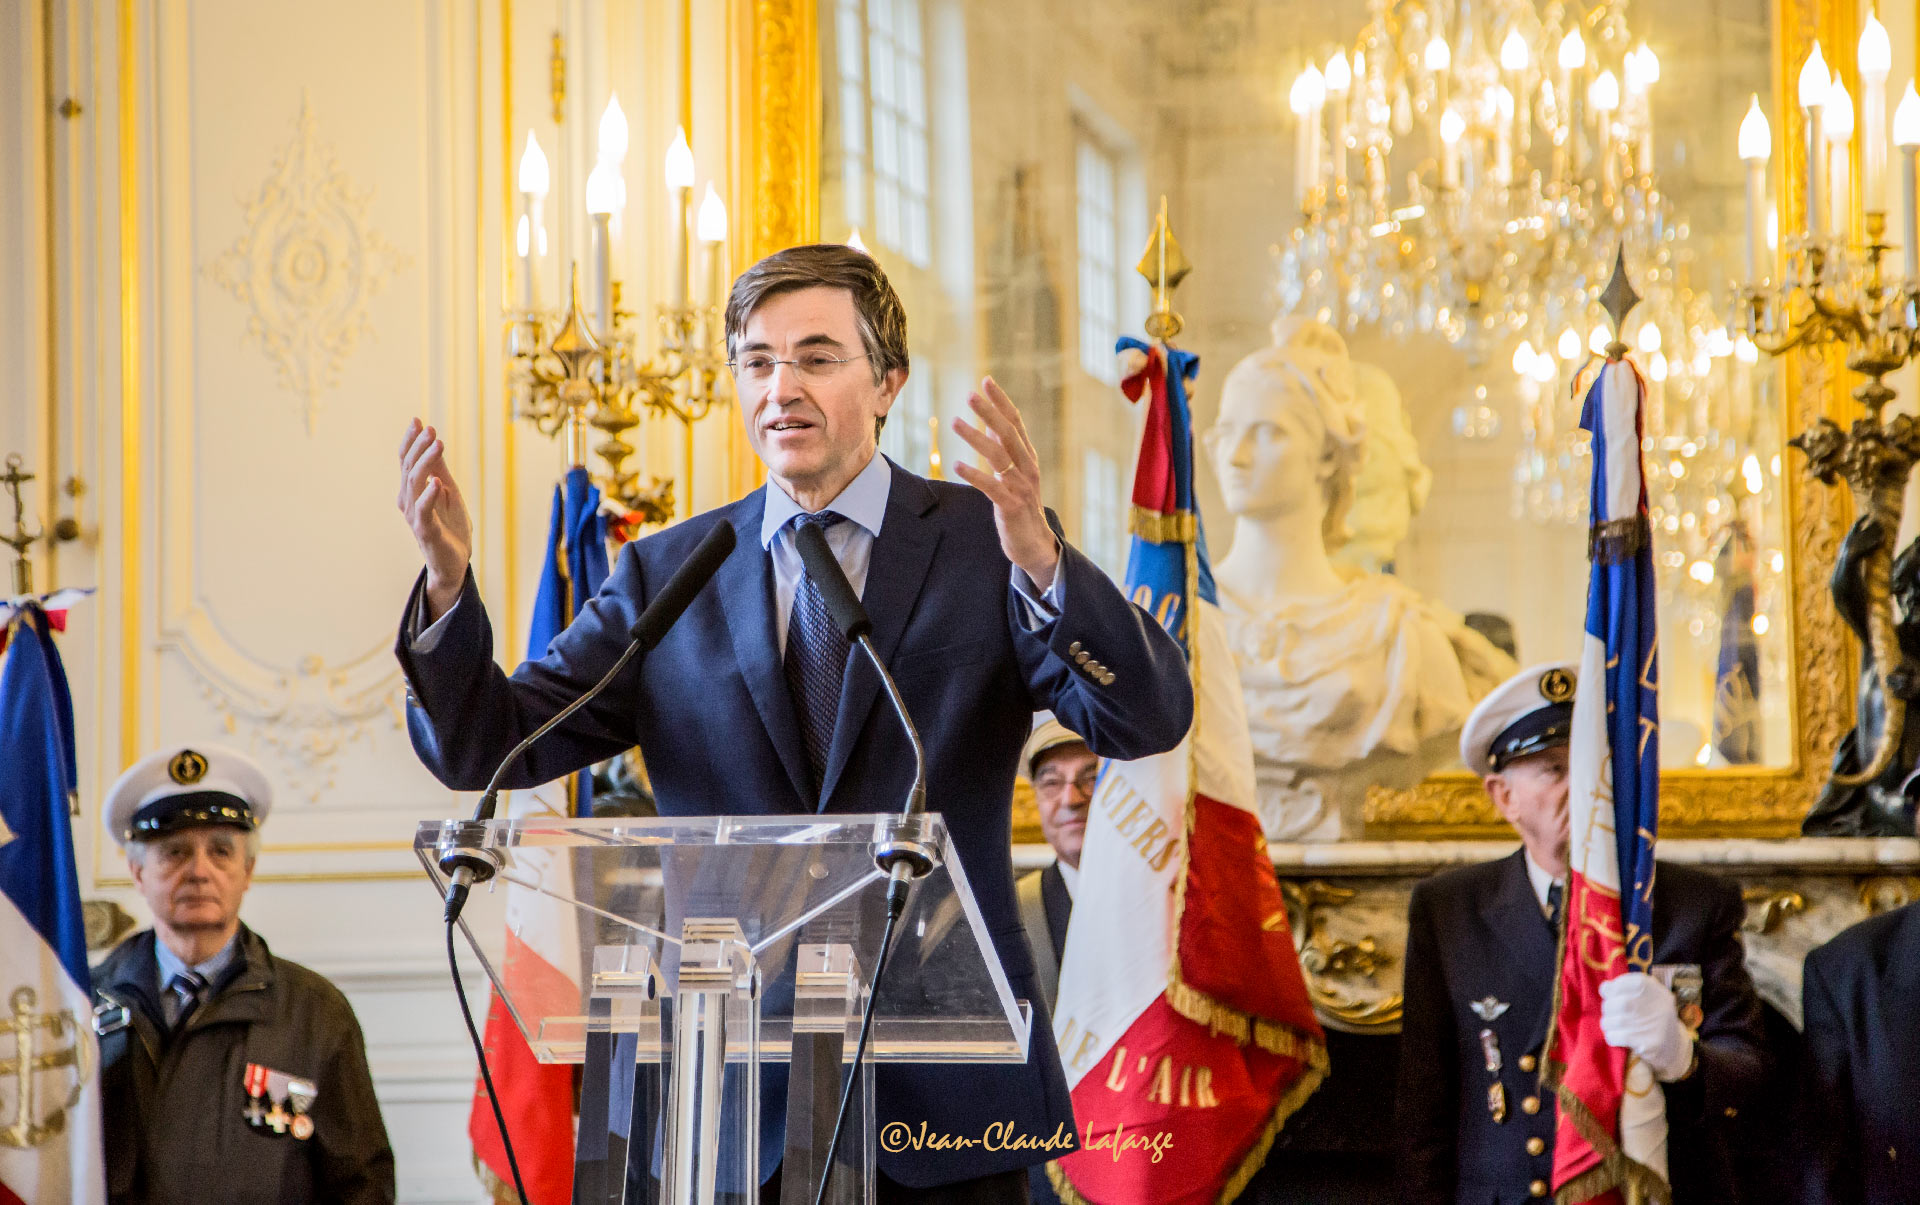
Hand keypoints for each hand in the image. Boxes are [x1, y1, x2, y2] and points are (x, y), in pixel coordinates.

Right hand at [397, 419, 472, 620]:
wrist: (454, 561)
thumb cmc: (450, 526)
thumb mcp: (448, 492)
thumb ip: (439, 470)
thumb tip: (434, 442)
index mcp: (412, 491)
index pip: (406, 461)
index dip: (411, 441)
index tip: (417, 420)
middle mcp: (408, 501)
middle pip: (409, 468)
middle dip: (419, 446)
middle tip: (431, 429)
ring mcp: (415, 516)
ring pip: (415, 484)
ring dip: (426, 462)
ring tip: (438, 444)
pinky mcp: (426, 531)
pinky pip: (424, 510)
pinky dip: (429, 495)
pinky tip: (437, 482)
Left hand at [951, 377, 1059, 589]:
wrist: (1034, 543)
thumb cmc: (1020, 504)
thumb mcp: (1014, 472)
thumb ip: (1004, 448)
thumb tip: (991, 421)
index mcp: (1027, 457)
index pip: (1015, 422)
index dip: (1001, 401)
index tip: (986, 381)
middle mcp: (1027, 467)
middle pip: (1008, 434)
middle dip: (989, 412)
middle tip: (970, 395)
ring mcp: (1020, 486)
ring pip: (999, 456)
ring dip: (976, 438)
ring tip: (955, 422)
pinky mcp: (1011, 506)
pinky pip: (992, 487)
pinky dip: (975, 475)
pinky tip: (957, 465)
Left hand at [1597, 972, 1693, 1081]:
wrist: (1673, 1046)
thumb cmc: (1651, 1017)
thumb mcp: (1644, 997)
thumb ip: (1625, 989)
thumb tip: (1605, 987)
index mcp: (1655, 989)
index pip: (1627, 982)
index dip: (1612, 988)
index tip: (1608, 994)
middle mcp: (1659, 1005)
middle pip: (1620, 1003)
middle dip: (1608, 1008)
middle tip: (1609, 1014)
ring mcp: (1657, 1025)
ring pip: (1617, 1021)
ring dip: (1607, 1024)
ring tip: (1611, 1026)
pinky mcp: (1651, 1044)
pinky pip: (1619, 1037)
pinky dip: (1611, 1037)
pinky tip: (1615, 1037)